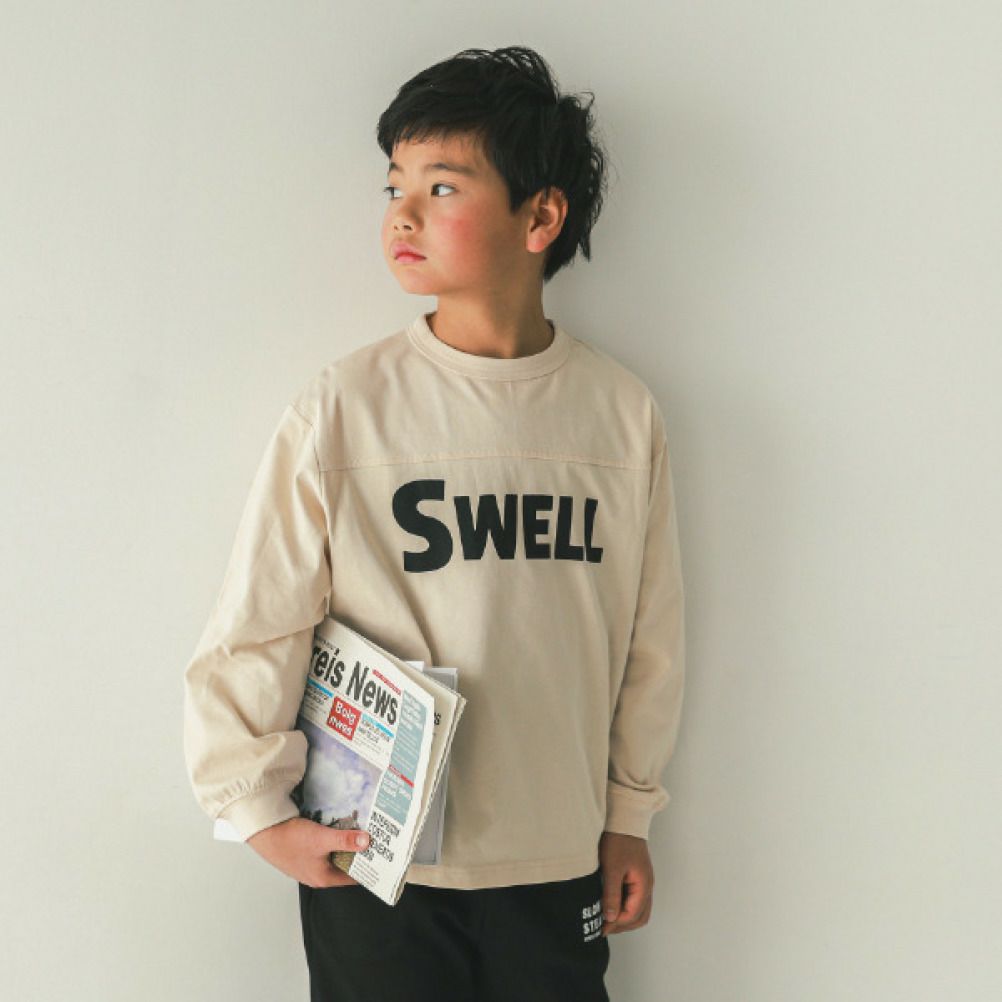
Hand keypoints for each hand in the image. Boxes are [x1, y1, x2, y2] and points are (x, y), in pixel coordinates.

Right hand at [247, 817, 370, 887]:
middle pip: (344, 864)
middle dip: (358, 852)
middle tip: (374, 837)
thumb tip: (367, 842)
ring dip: (344, 843)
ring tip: (359, 828)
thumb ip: (345, 841)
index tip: (381, 857)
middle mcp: (316, 873)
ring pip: (333, 854)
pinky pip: (322, 847)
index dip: (367, 868)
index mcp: (323, 878)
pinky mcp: (302, 851)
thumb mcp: (321, 839)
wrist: (263, 831)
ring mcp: (308, 863)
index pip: (353, 878)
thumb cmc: (289, 840)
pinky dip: (331, 838)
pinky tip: (336, 825)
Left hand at [598, 830, 653, 935]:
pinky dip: (624, 907)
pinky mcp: (636, 876)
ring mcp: (643, 881)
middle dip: (622, 925)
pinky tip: (610, 905)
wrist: (624, 819)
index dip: (617, 924)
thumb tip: (610, 918)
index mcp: (644, 885)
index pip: (633, 914)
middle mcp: (647, 885)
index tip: (601, 927)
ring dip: (624, 918)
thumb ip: (611, 894)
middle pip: (640, 916)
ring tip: (606, 920)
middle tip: (604, 928)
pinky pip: (634, 898)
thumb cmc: (619, 841)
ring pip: (638, 909)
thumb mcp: (612, 868)